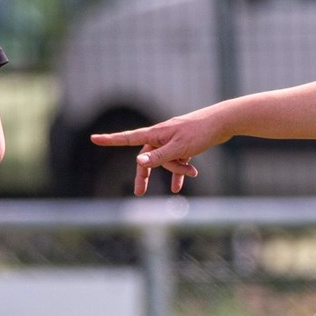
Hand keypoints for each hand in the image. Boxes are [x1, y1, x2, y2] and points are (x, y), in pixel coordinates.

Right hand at [90, 111, 216, 195]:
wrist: (222, 122)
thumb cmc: (200, 133)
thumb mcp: (179, 148)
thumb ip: (160, 157)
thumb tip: (139, 162)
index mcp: (155, 134)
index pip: (128, 138)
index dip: (110, 140)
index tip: (94, 139)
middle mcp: (161, 136)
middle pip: (148, 158)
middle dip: (146, 175)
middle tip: (139, 193)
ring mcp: (173, 140)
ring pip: (167, 160)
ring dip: (177, 170)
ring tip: (192, 174)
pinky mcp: (184, 144)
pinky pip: (177, 161)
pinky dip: (180, 172)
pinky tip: (179, 189)